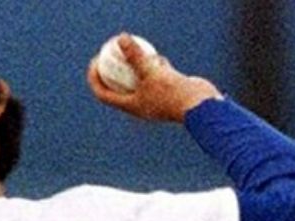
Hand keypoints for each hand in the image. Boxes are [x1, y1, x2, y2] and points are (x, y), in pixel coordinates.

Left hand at [86, 34, 221, 122]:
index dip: (94, 78)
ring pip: (139, 81)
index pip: (104, 94)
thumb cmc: (172, 93)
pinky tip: (156, 55)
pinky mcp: (167, 93)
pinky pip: (156, 78)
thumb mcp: (150, 72)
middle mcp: (140, 105)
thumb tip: (121, 39)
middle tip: (108, 53)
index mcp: (130, 107)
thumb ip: (135, 56)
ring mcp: (154, 99)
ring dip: (134, 67)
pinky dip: (154, 67)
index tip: (94, 62)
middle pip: (118, 87)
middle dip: (111, 70)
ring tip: (132, 51)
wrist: (200, 106)